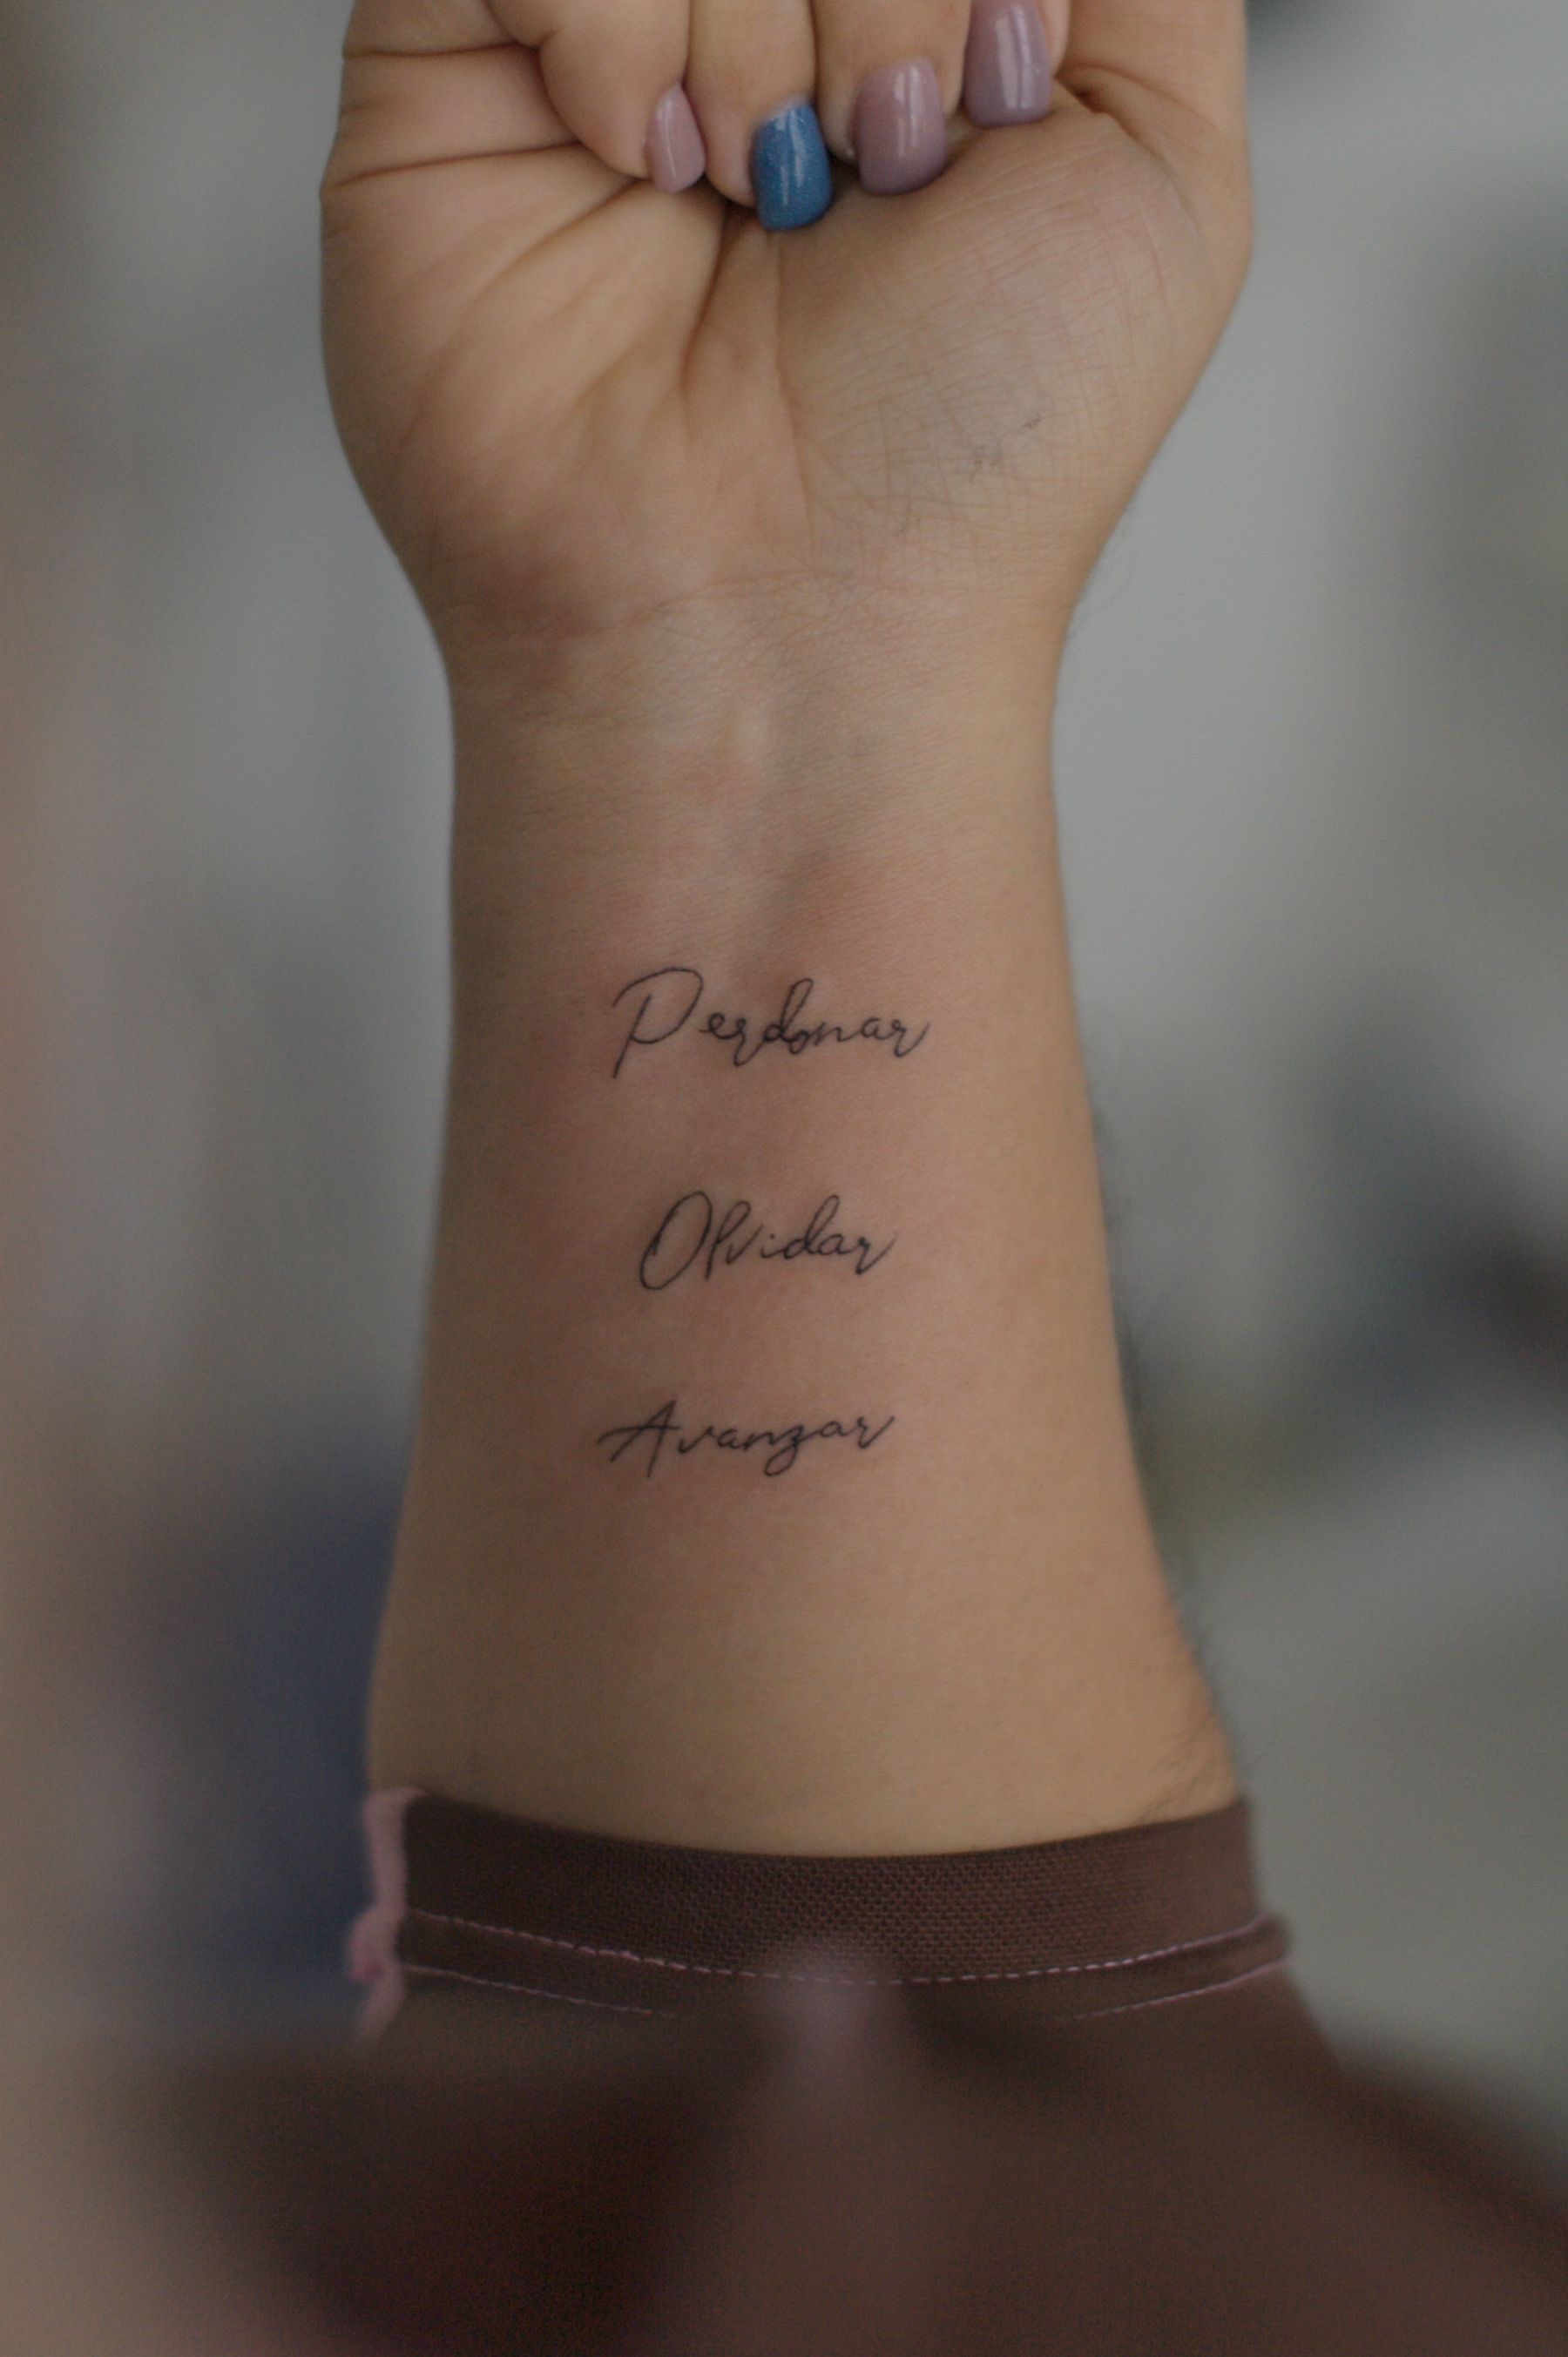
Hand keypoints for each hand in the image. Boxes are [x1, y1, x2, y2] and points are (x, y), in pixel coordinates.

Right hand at [321, 0, 1249, 695]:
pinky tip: (651, 163)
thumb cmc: (974, 447)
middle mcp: (754, 7)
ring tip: (764, 196)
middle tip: (884, 154)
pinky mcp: (447, 68)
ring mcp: (596, 35)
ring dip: (758, 5)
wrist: (792, 617)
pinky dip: (613, 18)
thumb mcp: (1164, 155)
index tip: (998, 88)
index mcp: (909, 5)